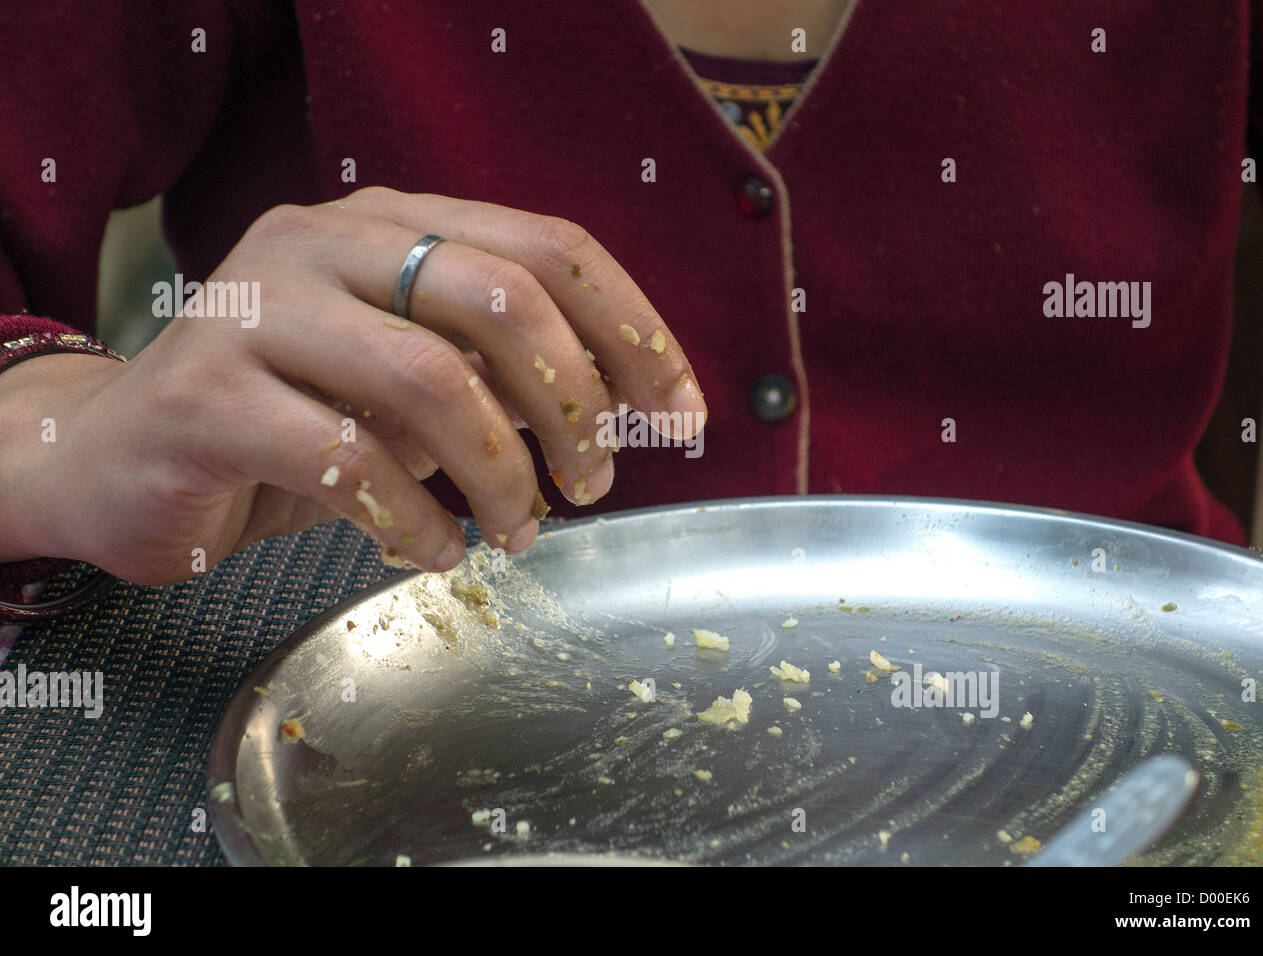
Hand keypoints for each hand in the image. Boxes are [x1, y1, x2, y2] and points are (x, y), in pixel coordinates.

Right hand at [13, 187, 705, 584]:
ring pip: (428, 380)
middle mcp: (322, 243)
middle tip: (594, 484)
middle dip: (573, 404)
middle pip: (498, 296)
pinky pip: (348, 461)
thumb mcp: (409, 383)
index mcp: (390, 223)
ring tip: (517, 531)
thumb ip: (498, 375)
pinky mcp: (207, 396)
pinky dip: (414, 519)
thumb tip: (621, 410)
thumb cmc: (291, 421)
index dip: (633, 330)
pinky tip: (436, 550)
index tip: (681, 415)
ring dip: (500, 473)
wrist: (120, 456)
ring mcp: (257, 311)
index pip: (548, 245)